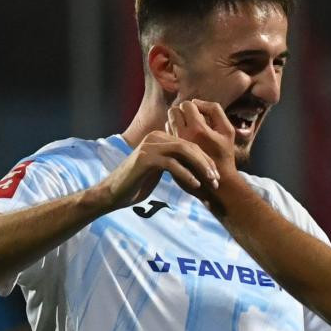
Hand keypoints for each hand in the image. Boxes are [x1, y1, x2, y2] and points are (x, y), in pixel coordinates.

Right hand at [98, 131, 218, 209]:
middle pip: (190, 146)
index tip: (217, 176)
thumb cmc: (139, 182)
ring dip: (200, 167)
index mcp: (161, 137)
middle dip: (206, 163)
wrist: (114, 193)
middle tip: (217, 180)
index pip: (190, 144)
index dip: (206, 160)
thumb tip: (201, 165)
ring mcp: (150, 146)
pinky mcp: (145, 158)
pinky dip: (186, 175)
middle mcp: (156, 137)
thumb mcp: (161, 168)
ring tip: (210, 182)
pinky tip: (195, 185)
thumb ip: (176, 161)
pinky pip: (172, 164)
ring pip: (183, 151)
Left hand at [167, 100, 243, 184]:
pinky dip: (174, 131)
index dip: (194, 106)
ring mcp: (174, 143)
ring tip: (189, 130)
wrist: (216, 183)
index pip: (187, 104)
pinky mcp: (170, 149)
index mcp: (198, 129)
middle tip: (193, 120)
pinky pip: (167, 133)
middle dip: (182, 112)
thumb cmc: (224, 155)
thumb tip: (197, 102)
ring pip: (169, 121)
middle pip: (174, 110)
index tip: (201, 115)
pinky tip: (185, 139)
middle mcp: (182, 135)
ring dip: (178, 121)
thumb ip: (215, 111)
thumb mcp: (227, 131)